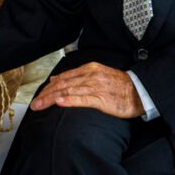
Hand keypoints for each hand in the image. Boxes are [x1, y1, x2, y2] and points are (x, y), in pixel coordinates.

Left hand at [30, 62, 144, 118]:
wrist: (140, 90)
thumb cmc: (119, 85)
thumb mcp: (98, 75)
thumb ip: (78, 77)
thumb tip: (57, 80)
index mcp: (88, 69)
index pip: (63, 78)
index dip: (49, 88)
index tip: (39, 95)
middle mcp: (90, 75)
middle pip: (62, 85)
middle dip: (46, 94)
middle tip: (34, 104)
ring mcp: (95, 86)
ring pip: (68, 91)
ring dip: (51, 99)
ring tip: (40, 106)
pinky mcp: (102, 98)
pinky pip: (83, 99)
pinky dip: (69, 100)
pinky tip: (59, 103)